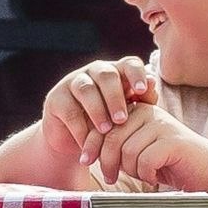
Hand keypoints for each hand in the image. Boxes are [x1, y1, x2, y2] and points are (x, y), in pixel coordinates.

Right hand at [43, 59, 171, 189]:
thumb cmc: (110, 126)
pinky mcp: (56, 99)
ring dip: (97, 110)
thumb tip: (151, 85)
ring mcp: (72, 83)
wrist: (77, 143)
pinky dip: (80, 127)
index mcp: (117, 72)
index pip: (129, 63)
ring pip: (86, 89)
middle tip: (122, 119)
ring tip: (105, 130)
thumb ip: (142, 101)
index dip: (136, 74)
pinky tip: (88, 141)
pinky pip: (69, 110)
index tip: (142, 90)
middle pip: (106, 74)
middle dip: (115, 97)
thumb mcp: (128, 116)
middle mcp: (94, 72)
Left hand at [91, 97, 207, 192]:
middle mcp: (147, 112)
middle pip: (112, 139)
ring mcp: (161, 125)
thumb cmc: (166, 162)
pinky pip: (145, 161)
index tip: (85, 161)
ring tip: (144, 174)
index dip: (90, 145)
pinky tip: (156, 175)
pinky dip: (147, 174)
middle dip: (107, 162)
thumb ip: (115, 145)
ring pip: (128, 152)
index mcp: (135, 110)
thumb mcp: (135, 150)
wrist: (206, 167)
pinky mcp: (172, 141)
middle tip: (111, 178)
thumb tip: (85, 154)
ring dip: (132, 170)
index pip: (102, 125)